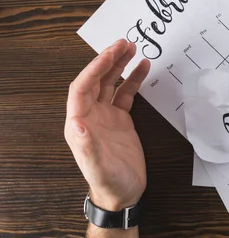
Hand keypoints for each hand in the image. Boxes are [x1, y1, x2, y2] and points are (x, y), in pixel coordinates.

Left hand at [65, 39, 150, 210]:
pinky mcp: (120, 119)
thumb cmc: (110, 183)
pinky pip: (125, 93)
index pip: (82, 88)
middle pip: (96, 80)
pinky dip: (133, 80)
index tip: (110, 54)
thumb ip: (87, 146)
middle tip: (123, 43)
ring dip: (119, 65)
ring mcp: (106, 116)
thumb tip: (76, 122)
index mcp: (79, 124)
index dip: (94, 69)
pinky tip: (143, 67)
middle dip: (108, 60)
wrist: (124, 194)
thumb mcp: (98, 168)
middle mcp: (90, 115)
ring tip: (132, 48)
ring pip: (110, 83)